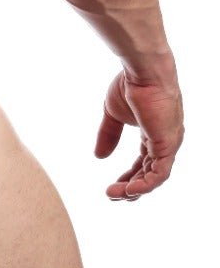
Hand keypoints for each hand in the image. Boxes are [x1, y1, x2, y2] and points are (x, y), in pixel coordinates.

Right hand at [94, 68, 183, 200]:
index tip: (112, 185)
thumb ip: (108, 135)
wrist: (142, 72)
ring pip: (154, 177)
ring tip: (114, 194)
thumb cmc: (130, 86)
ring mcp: (168, 144)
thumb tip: (98, 157)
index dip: (128, 177)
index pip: (143, 163)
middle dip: (130, 187)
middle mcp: (164, 142)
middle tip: (111, 194)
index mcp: (154, 134)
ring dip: (134, 189)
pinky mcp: (168, 145)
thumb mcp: (113, 115)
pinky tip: (128, 191)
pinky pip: (159, 174)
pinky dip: (144, 185)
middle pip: (149, 174)